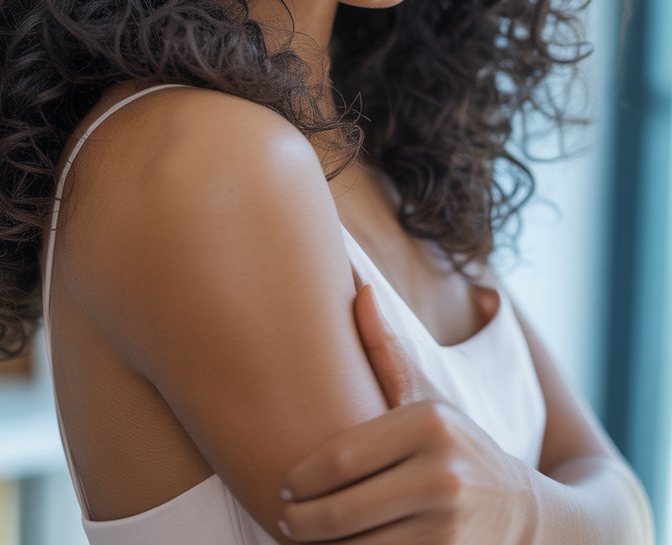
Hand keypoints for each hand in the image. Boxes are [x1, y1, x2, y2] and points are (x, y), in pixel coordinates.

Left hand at [276, 269, 536, 542]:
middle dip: (302, 520)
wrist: (526, 513)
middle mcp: (440, 473)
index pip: (341, 457)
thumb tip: (361, 289)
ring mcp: (447, 525)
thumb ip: (385, 352)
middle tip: (284, 519)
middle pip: (342, 509)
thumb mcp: (427, 402)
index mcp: (429, 423)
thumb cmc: (455, 449)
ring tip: (302, 537)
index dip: (302, 476)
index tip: (283, 482)